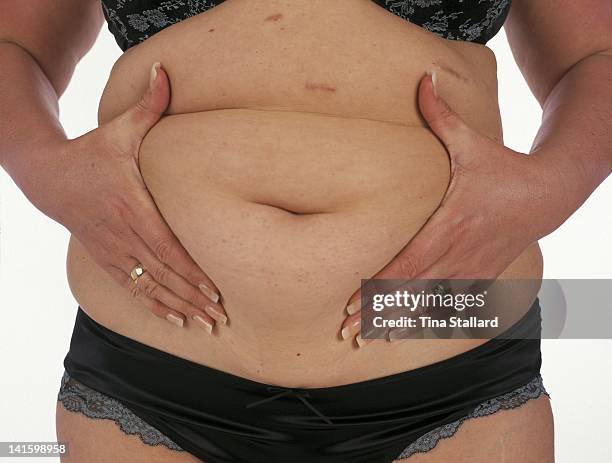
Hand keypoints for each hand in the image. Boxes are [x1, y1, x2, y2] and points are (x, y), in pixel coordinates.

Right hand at [27, 62, 226, 331]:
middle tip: (219, 319)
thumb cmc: (94, 151)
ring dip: (176, 309)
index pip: (167, 247)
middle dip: (192, 299)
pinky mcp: (106, 258)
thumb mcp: (120, 128)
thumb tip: (166, 70)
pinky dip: (154, 306)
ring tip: (203, 327)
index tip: (214, 292)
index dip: (190, 273)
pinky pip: (132, 289)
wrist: (49, 175)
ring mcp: (112, 250)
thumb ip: (149, 105)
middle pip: (162, 275)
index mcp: (133, 205)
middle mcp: (123, 233)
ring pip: (148, 288)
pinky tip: (174, 321)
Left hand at [341, 71, 555, 346]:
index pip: (404, 266)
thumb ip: (441, 116)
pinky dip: (430, 320)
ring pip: (430, 305)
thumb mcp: (471, 143)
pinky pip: (453, 304)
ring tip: (369, 339)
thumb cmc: (501, 168)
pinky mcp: (482, 275)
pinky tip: (407, 333)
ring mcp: (471, 269)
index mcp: (448, 226)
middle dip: (378, 315)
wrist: (547, 194)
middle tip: (347, 332)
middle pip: (410, 294)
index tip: (350, 305)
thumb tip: (421, 78)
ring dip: (399, 324)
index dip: (376, 288)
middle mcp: (457, 254)